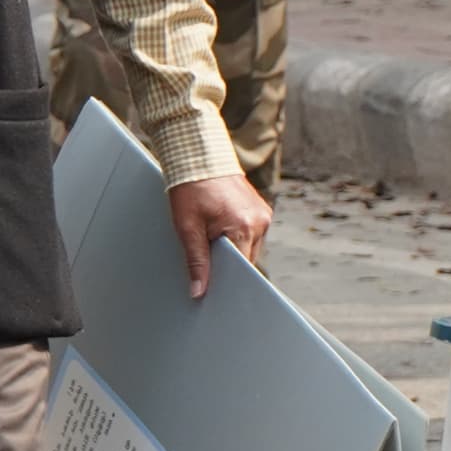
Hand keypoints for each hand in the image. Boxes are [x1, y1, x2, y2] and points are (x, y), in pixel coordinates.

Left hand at [169, 172, 274, 297]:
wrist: (199, 158)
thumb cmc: (190, 190)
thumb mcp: (187, 228)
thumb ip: (196, 262)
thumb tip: (198, 292)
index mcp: (243, 227)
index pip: (241, 269)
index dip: (227, 279)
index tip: (214, 286)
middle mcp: (259, 221)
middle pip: (247, 259)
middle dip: (228, 262)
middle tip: (206, 256)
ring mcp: (263, 214)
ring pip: (250, 247)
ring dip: (234, 248)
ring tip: (212, 236)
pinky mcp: (262, 208)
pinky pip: (252, 233)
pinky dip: (238, 236)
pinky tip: (221, 228)